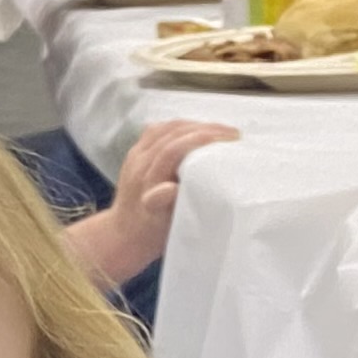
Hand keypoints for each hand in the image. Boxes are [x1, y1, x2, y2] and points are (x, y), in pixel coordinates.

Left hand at [59, 119, 236, 282]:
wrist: (124, 233)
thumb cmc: (149, 231)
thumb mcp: (160, 223)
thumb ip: (164, 203)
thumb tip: (171, 188)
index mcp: (146, 177)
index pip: (174, 148)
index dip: (200, 139)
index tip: (228, 139)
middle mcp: (139, 161)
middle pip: (172, 132)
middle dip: (204, 128)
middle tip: (233, 134)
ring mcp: (136, 154)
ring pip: (166, 128)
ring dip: (194, 125)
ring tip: (220, 130)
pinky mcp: (137, 153)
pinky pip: (159, 130)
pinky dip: (181, 127)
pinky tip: (197, 130)